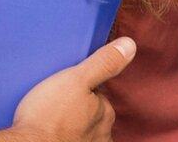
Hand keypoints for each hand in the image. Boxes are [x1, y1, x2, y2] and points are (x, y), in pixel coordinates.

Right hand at [9, 37, 133, 141]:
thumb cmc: (47, 117)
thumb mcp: (76, 80)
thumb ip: (103, 64)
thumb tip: (129, 45)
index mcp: (105, 113)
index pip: (98, 96)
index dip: (82, 90)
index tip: (66, 89)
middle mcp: (101, 135)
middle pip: (91, 115)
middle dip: (78, 110)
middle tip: (55, 105)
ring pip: (82, 132)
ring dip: (71, 126)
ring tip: (50, 121)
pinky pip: (71, 140)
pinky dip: (64, 137)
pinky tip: (49, 133)